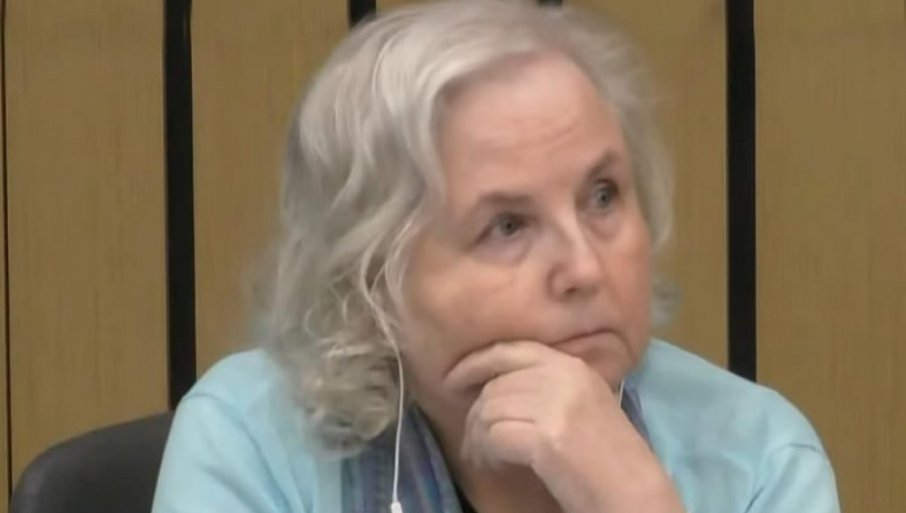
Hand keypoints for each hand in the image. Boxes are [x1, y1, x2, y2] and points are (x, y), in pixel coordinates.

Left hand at [445, 341, 684, 512]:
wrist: (632, 491)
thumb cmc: (607, 456)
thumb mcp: (581, 404)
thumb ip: (545, 387)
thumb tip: (493, 391)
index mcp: (572, 366)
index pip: (511, 351)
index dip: (476, 362)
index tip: (452, 379)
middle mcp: (563, 377)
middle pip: (495, 386)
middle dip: (475, 416)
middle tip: (473, 444)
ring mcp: (556, 404)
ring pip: (489, 411)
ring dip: (478, 439)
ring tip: (484, 459)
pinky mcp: (547, 435)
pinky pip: (493, 436)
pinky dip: (486, 453)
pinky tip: (494, 466)